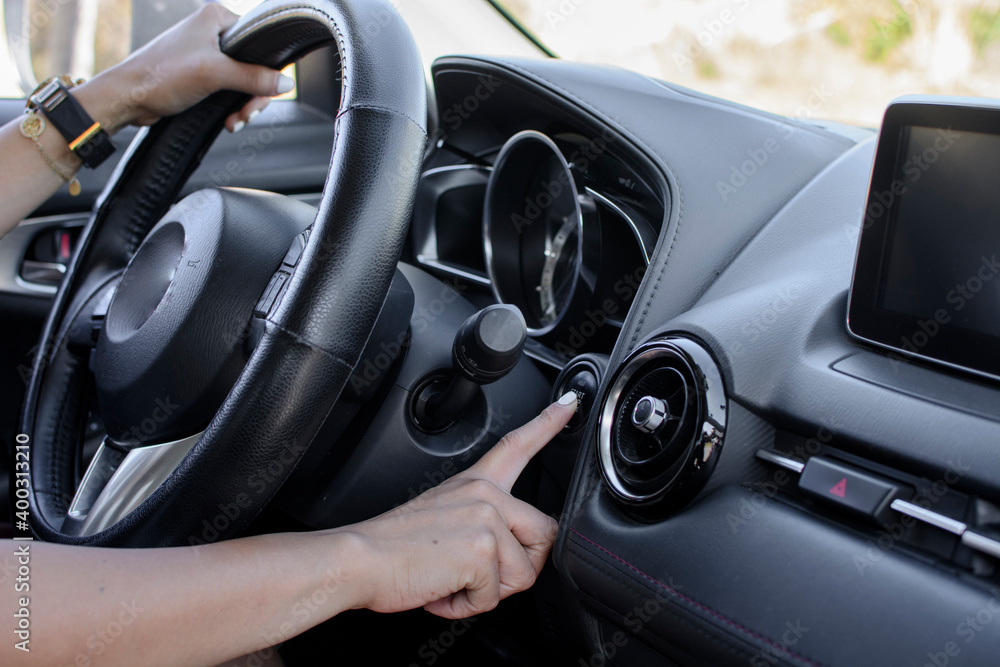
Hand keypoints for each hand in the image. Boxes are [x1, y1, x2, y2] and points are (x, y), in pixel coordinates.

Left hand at [75, 5, 291, 133]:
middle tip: (246, 114)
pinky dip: (232, 108)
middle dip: (253, 97)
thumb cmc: (158, 76)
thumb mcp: (213, 74)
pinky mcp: (201, 75)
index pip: (261, 42)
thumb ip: (253, 77)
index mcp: (216, 18)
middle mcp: (213, 33)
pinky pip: (229, 91)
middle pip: (255, 67)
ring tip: (235, 121)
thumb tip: (286, 82)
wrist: (127, 98)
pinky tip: (228, 120)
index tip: (263, 95)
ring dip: (243, 106)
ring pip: (244, 82)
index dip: (267, 72)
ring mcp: (207, 55)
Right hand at [337, 392, 577, 618]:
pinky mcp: (484, 550)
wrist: (359, 560)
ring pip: (522, 575)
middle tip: (473, 572)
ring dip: (486, 592)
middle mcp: (486, 494)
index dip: (548, 423)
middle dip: (517, 569)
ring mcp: (487, 519)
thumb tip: (505, 554)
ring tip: (449, 578)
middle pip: (544, 537)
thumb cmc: (392, 547)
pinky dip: (467, 605)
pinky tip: (442, 589)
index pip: (518, 445)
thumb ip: (481, 524)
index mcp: (475, 483)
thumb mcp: (442, 519)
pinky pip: (495, 598)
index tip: (570, 404)